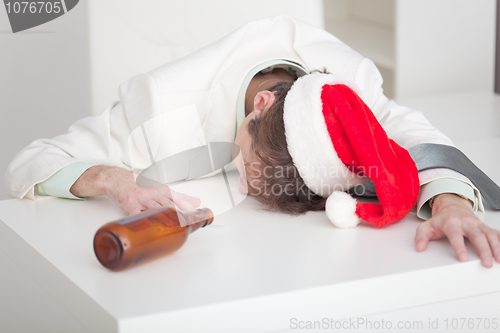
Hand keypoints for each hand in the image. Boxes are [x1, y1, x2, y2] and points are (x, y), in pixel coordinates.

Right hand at [70, 166, 200, 214]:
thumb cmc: (140, 186)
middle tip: (187, 223)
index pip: (178, 198)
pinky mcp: (130, 204)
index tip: (196, 214)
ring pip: (155, 207)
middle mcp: (153, 193)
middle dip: (178, 213)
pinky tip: (147, 226)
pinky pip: (136, 213)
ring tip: (173, 225)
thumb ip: (179, 197)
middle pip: (168, 204)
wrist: (118, 180)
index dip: (187, 206)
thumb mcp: (161, 189)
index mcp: (162, 190)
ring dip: (164, 216)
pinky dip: (142, 219)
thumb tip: (197, 202)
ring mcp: (142, 198)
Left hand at [414, 193, 499, 267]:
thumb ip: (421, 237)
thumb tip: (419, 247)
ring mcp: (478, 224)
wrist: (452, 206)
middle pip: (477, 236)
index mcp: (451, 222)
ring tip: (499, 260)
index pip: (455, 235)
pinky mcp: (486, 227)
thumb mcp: (427, 226)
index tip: (463, 258)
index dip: (459, 247)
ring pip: (490, 235)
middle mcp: (466, 222)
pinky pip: (496, 234)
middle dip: (483, 250)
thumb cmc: (441, 219)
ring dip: (496, 248)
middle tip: (486, 263)